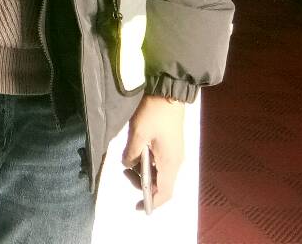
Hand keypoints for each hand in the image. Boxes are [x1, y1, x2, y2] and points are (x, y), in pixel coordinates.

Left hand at [122, 94, 185, 209]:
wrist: (169, 94)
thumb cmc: (154, 114)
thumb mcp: (138, 133)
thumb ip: (131, 153)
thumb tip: (127, 165)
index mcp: (169, 162)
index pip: (164, 192)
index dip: (152, 202)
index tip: (138, 206)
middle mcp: (175, 162)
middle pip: (162, 184)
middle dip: (143, 184)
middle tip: (126, 173)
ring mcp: (175, 153)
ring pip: (161, 173)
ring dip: (145, 173)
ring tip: (129, 162)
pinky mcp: (172, 146)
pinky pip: (161, 163)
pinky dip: (149, 164)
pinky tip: (137, 154)